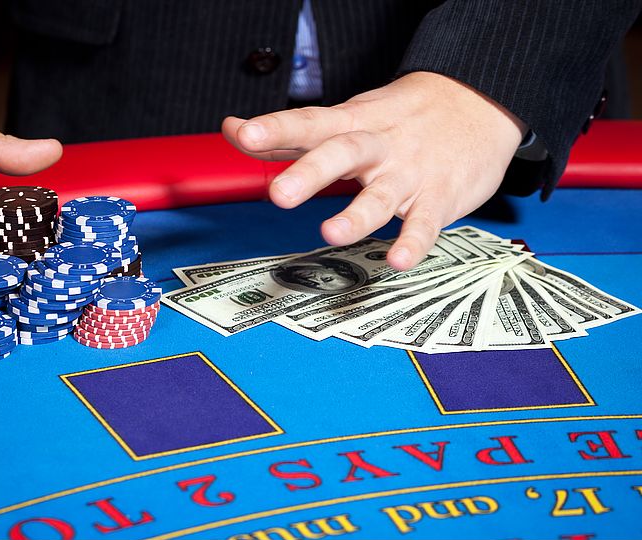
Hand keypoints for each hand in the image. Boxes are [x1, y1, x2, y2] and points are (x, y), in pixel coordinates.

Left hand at [222, 71, 524, 270]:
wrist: (482, 103)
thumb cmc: (402, 116)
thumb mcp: (348, 115)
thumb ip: (290, 132)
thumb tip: (232, 131)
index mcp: (351, 124)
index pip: (308, 123)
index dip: (274, 129)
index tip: (242, 133)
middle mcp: (377, 147)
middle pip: (342, 153)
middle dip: (309, 173)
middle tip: (279, 194)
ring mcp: (408, 173)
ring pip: (381, 195)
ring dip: (356, 215)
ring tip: (330, 233)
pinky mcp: (439, 197)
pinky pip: (425, 224)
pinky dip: (413, 243)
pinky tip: (398, 261)